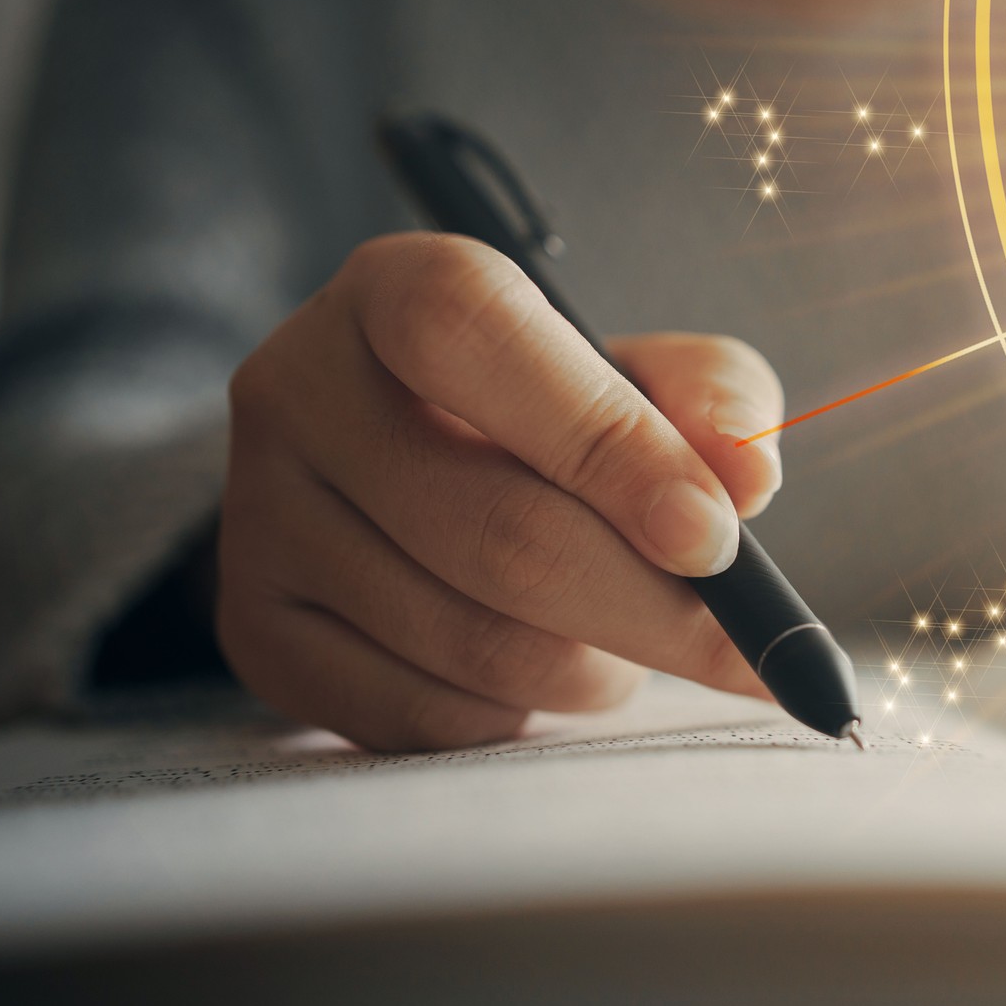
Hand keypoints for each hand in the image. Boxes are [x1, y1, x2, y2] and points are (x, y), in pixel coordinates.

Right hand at [218, 233, 783, 749]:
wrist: (409, 477)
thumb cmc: (554, 416)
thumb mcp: (644, 375)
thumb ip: (714, 400)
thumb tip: (747, 476)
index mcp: (393, 291)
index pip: (480, 342)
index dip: (609, 446)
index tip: (716, 537)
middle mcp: (297, 388)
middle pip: (497, 530)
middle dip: (651, 608)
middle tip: (742, 647)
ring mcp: (261, 518)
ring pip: (473, 641)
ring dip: (595, 668)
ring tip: (629, 641)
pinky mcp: (258, 631)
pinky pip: (426, 715)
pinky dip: (520, 714)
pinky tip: (542, 671)